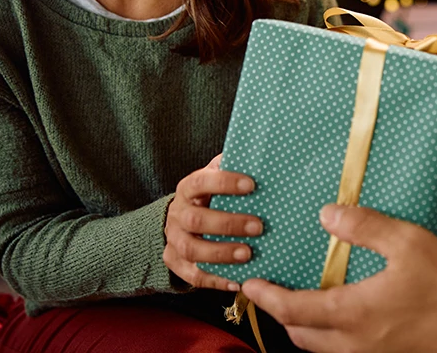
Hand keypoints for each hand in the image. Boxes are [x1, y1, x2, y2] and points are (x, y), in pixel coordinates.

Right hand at [163, 154, 262, 291]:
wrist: (181, 219)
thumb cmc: (210, 197)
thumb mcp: (216, 178)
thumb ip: (232, 167)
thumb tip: (262, 156)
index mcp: (188, 189)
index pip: (201, 182)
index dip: (224, 183)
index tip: (251, 185)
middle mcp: (177, 213)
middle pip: (196, 220)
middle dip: (228, 224)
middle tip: (258, 226)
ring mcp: (174, 240)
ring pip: (192, 250)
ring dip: (221, 253)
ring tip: (248, 255)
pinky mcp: (175, 262)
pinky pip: (193, 276)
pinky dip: (215, 280)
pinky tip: (237, 281)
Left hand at [241, 204, 436, 352]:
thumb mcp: (408, 243)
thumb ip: (365, 227)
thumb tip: (327, 215)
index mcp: (352, 315)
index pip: (292, 310)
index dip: (266, 298)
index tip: (251, 284)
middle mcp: (355, 344)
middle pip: (300, 336)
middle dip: (282, 315)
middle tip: (271, 293)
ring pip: (322, 350)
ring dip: (306, 328)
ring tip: (303, 303)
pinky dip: (332, 339)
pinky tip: (343, 318)